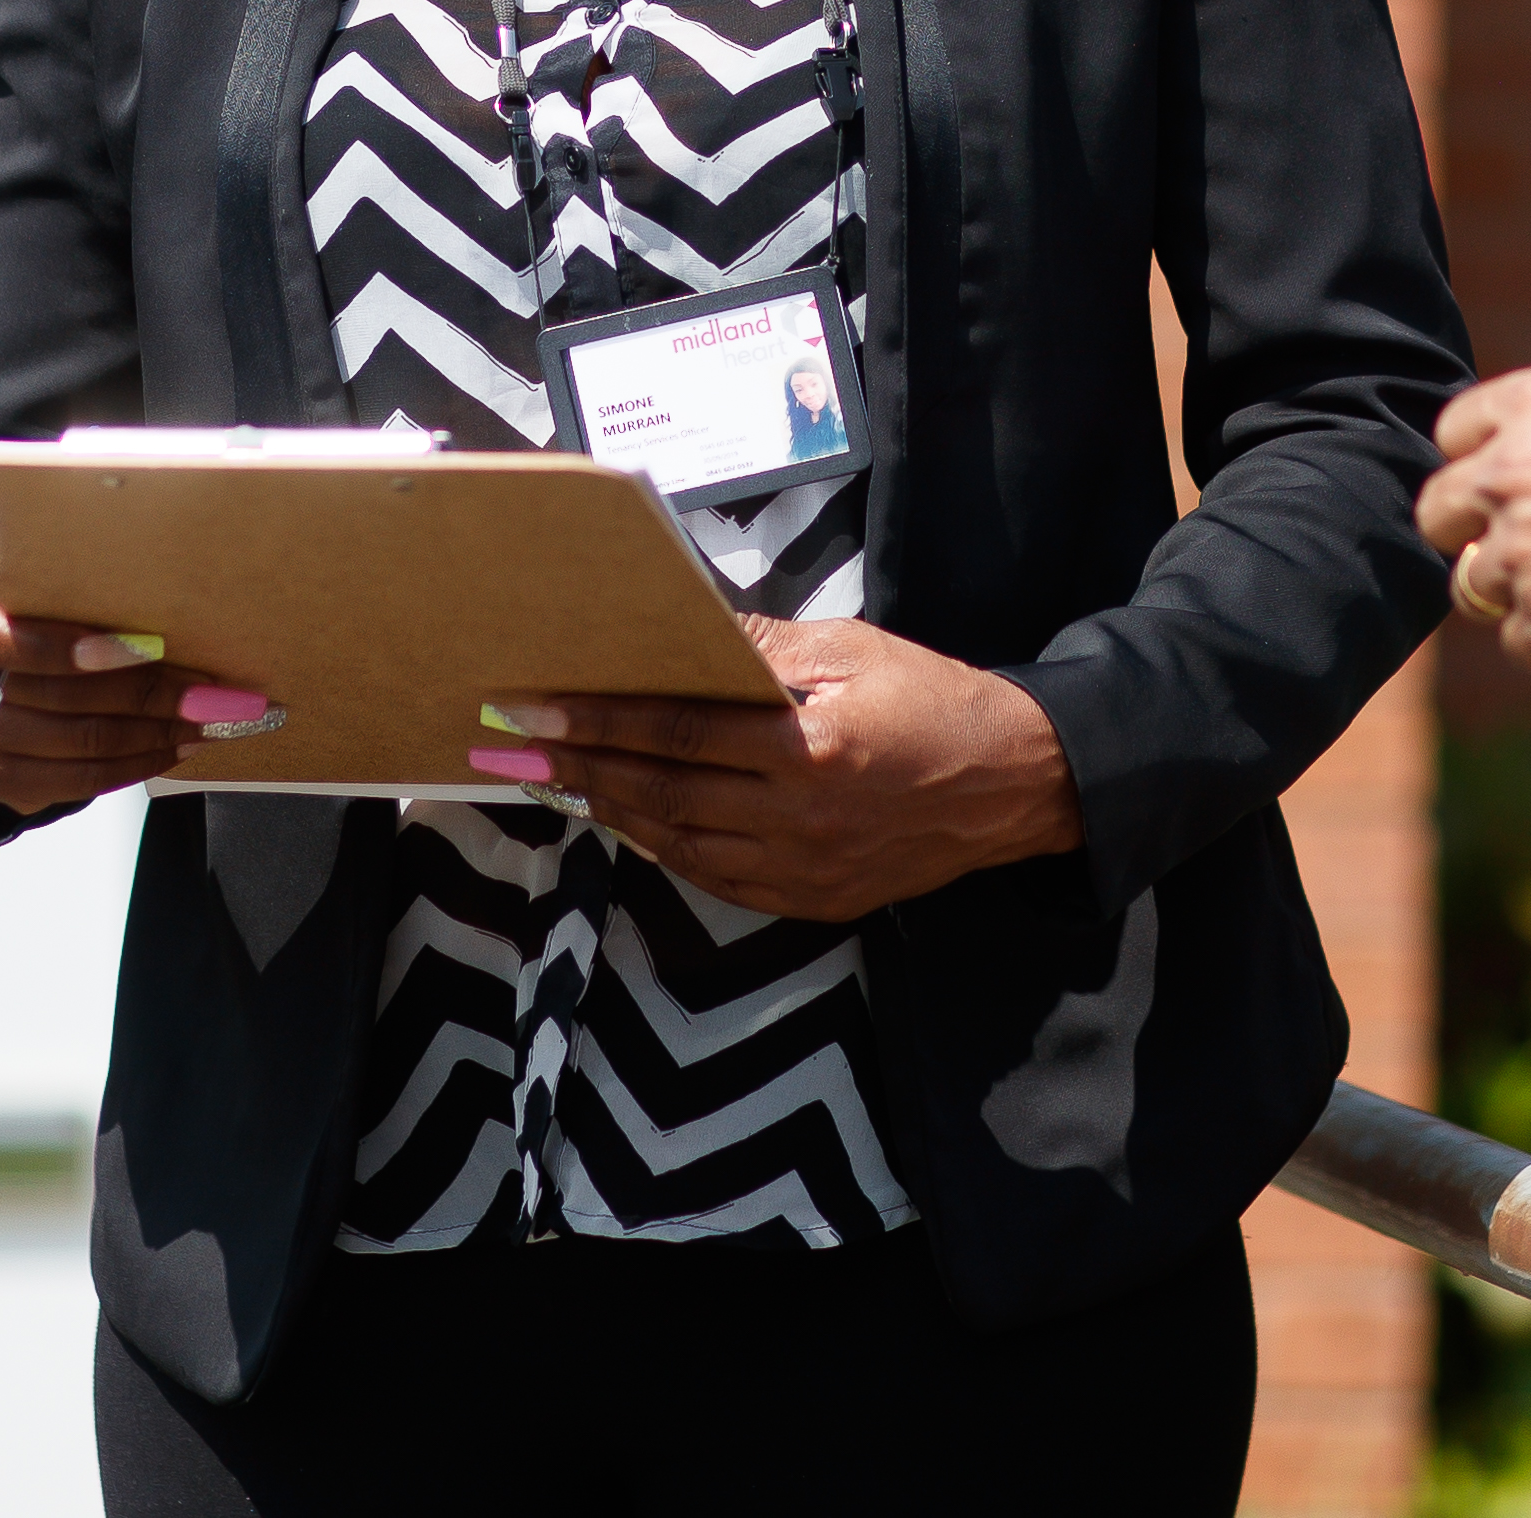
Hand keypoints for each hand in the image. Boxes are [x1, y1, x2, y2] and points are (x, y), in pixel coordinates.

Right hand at [0, 566, 273, 815]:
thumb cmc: (23, 594)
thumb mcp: (35, 568)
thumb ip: (79, 580)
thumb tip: (171, 592)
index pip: (11, 639)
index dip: (77, 649)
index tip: (151, 646)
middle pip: (60, 699)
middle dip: (149, 695)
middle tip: (213, 693)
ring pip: (74, 746)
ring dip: (152, 735)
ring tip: (206, 721)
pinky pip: (71, 783)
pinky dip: (131, 767)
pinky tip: (172, 747)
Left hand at [492, 616, 1082, 923]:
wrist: (1014, 784)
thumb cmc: (933, 699)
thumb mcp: (854, 649)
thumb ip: (765, 649)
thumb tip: (687, 631)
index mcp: (808, 749)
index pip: (678, 734)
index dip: (600, 723)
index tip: (536, 711)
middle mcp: (798, 819)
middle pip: (664, 794)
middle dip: (582, 771)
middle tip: (515, 753)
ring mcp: (804, 869)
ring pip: (681, 846)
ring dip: (615, 815)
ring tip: (563, 785)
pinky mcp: (814, 899)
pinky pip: (720, 880)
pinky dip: (667, 852)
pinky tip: (636, 825)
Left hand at [1417, 364, 1530, 674]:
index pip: (1455, 431)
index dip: (1482, 462)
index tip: (1508, 486)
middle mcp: (1513, 472)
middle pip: (1438, 509)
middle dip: (1474, 530)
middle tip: (1529, 547)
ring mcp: (1524, 550)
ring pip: (1473, 585)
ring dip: (1519, 593)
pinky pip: (1519, 642)